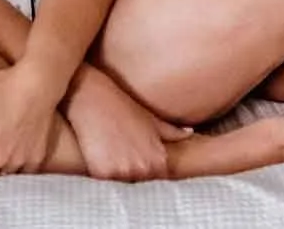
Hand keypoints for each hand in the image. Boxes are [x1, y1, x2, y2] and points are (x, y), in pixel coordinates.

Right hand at [61, 68, 189, 181]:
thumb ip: (171, 132)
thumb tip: (189, 133)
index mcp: (159, 160)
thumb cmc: (123, 107)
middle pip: (137, 185)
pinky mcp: (103, 173)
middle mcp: (144, 168)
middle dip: (129, 174)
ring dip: (114, 175)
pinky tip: (97, 155)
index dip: (144, 172)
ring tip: (107, 154)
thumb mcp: (151, 119)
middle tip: (118, 156)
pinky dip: (99, 174)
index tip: (133, 160)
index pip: (155, 180)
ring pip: (120, 185)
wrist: (94, 98)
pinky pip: (102, 183)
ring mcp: (124, 172)